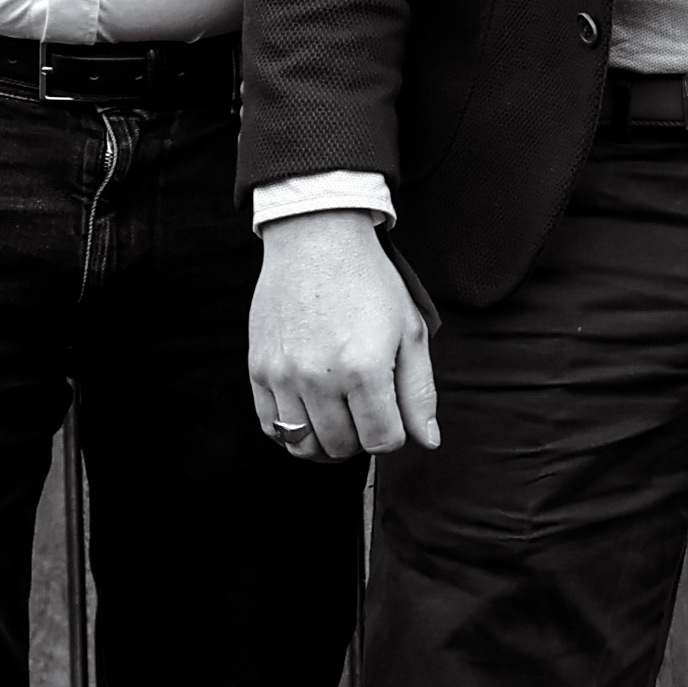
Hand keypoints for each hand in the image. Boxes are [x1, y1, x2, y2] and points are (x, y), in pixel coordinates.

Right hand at [249, 209, 437, 461]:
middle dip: (363, 439)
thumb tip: (428, 441)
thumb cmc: (370, 282)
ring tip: (342, 420)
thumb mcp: (411, 331)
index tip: (394, 416)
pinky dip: (293, 434)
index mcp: (365, 368)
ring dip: (328, 442)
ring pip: (304, 445)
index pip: (382, 440)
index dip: (394, 435)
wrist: (317, 240)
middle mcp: (319, 377)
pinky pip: (271, 427)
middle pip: (342, 447)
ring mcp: (283, 376)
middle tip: (368, 414)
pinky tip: (312, 416)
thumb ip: (419, 391)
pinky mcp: (259, 370)